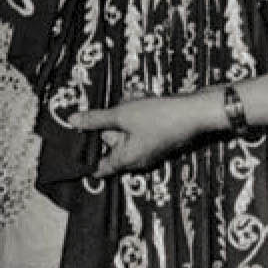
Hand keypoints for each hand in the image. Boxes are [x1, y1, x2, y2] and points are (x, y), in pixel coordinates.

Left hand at [71, 92, 212, 175]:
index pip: (99, 168)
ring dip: (127, 111)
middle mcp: (136, 159)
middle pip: (112, 140)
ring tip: (137, 99)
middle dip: (113, 120)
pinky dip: (139, 112)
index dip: (87, 158)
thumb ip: (96, 120)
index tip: (78, 147)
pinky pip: (139, 125)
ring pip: (125, 128)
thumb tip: (72, 122)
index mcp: (126, 159)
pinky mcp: (156, 137)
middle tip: (121, 105)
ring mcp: (147, 149)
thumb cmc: (159, 117)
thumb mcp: (122, 115)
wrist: (195, 112)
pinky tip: (146, 99)